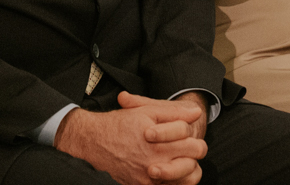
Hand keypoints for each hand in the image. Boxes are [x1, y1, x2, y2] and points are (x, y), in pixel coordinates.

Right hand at [54, 92, 206, 184]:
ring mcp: (148, 180)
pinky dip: (173, 180)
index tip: (186, 134)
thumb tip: (196, 114)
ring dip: (186, 168)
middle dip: (193, 153)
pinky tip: (168, 168)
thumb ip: (174, 113)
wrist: (93, 142)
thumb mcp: (146, 111)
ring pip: (183, 180)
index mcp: (158, 144)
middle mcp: (154, 165)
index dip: (193, 137)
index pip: (193, 145)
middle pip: (191, 164)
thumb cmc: (120, 124)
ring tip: (179, 157)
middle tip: (187, 146)